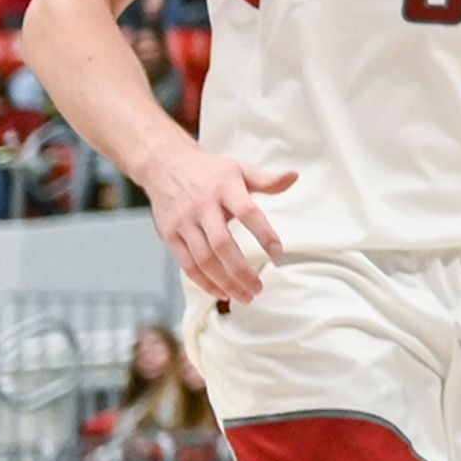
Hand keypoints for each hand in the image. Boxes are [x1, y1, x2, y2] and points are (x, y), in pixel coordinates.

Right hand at [142, 140, 294, 302]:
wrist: (166, 165)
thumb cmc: (211, 171)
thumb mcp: (240, 169)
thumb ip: (266, 179)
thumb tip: (294, 177)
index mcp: (225, 188)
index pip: (248, 212)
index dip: (263, 233)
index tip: (279, 252)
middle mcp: (203, 206)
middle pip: (222, 244)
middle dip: (241, 270)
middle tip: (259, 289)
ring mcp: (184, 223)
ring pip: (203, 259)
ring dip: (224, 281)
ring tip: (244, 296)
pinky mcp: (169, 236)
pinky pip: (187, 264)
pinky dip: (204, 281)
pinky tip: (221, 292)